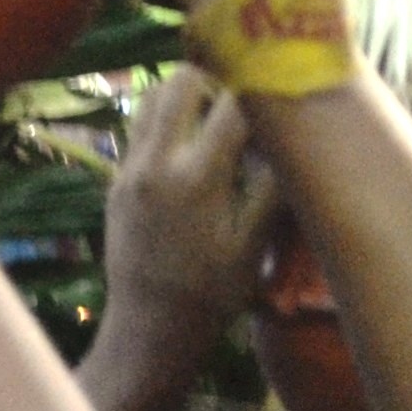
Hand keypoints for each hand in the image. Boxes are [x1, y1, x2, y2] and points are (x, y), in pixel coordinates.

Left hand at [106, 67, 276, 347]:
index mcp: (197, 179)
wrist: (148, 330)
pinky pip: (139, 128)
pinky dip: (166, 123)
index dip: (264, 92)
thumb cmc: (212, 294)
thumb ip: (274, 185)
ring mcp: (129, 170)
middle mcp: (155, 164)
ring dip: (185, 97)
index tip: (284, 93)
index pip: (234, 105)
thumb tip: (296, 140)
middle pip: (181, 80)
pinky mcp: (116, 181)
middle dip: (217, 81)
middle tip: (243, 105)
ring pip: (151, 96)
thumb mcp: (255, 245)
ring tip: (215, 123)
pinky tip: (191, 153)